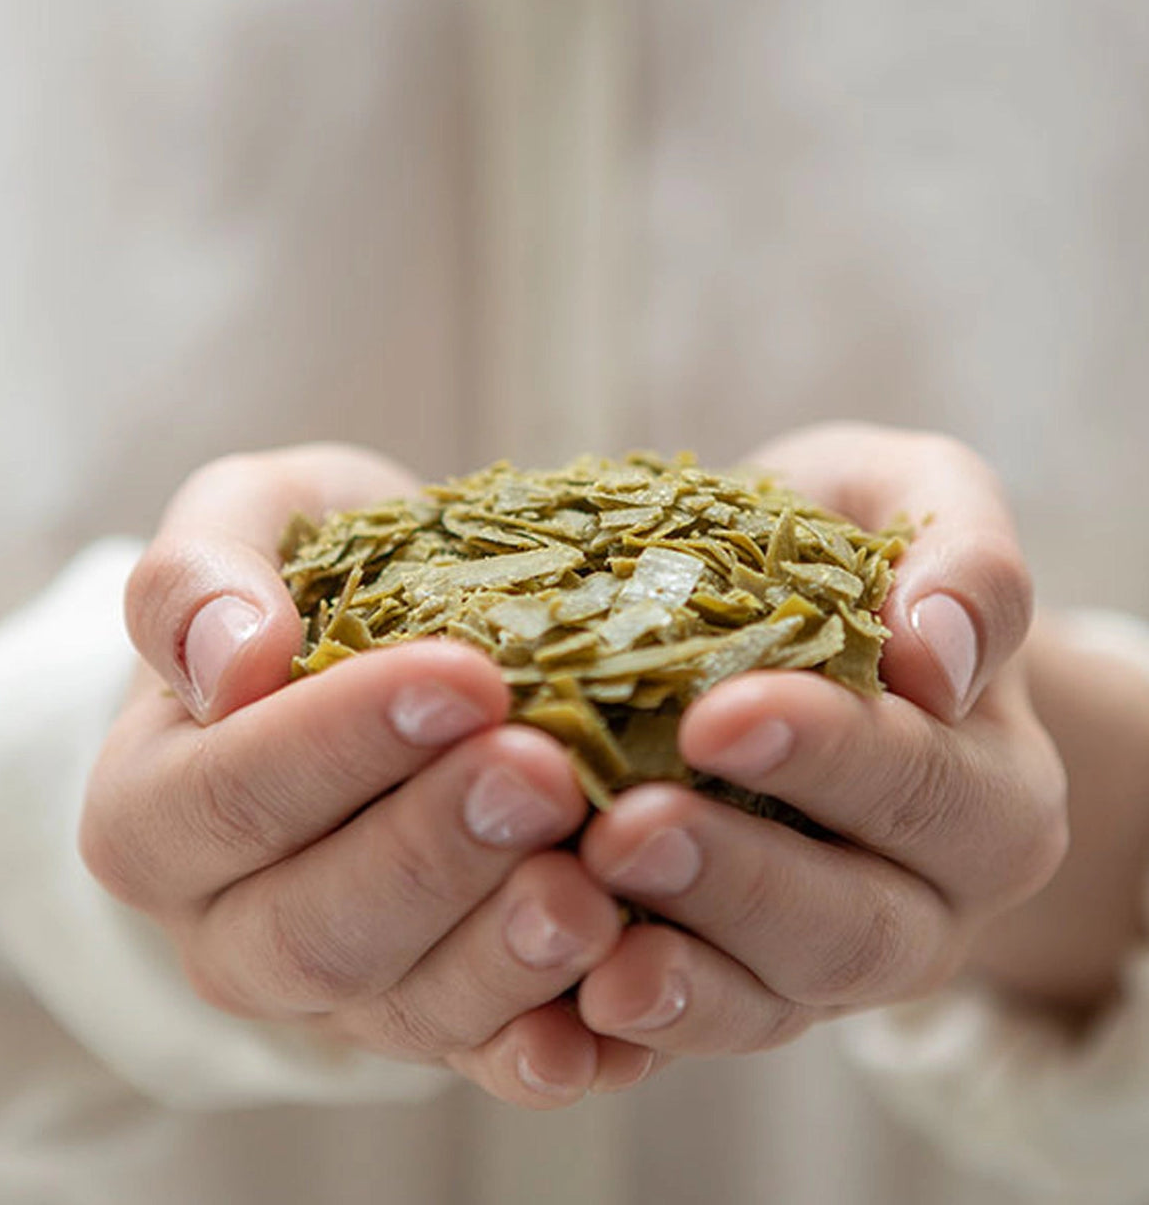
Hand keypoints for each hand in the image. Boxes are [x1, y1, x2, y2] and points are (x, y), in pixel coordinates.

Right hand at [80, 445, 648, 1107]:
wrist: (389, 659)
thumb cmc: (317, 579)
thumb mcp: (252, 526)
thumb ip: (200, 578)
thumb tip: (230, 661)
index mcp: (155, 811)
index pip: (228, 796)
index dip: (339, 744)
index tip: (460, 678)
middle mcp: (232, 925)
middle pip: (313, 928)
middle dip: (433, 854)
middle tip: (543, 776)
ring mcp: (340, 990)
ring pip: (404, 1009)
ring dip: (501, 958)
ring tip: (592, 892)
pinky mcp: (436, 1016)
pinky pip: (485, 1059)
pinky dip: (552, 1051)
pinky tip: (622, 1006)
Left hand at [575, 425, 1067, 1055]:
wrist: (784, 622)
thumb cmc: (849, 552)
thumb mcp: (915, 508)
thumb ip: (964, 560)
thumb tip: (944, 656)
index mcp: (985, 790)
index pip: (921, 785)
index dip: (828, 758)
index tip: (718, 717)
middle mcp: (923, 900)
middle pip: (852, 925)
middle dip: (737, 881)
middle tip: (623, 830)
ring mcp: (824, 964)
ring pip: (772, 1003)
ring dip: (678, 978)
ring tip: (580, 926)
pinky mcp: (741, 993)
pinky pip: (694, 1033)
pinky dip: (628, 1035)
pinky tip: (557, 1009)